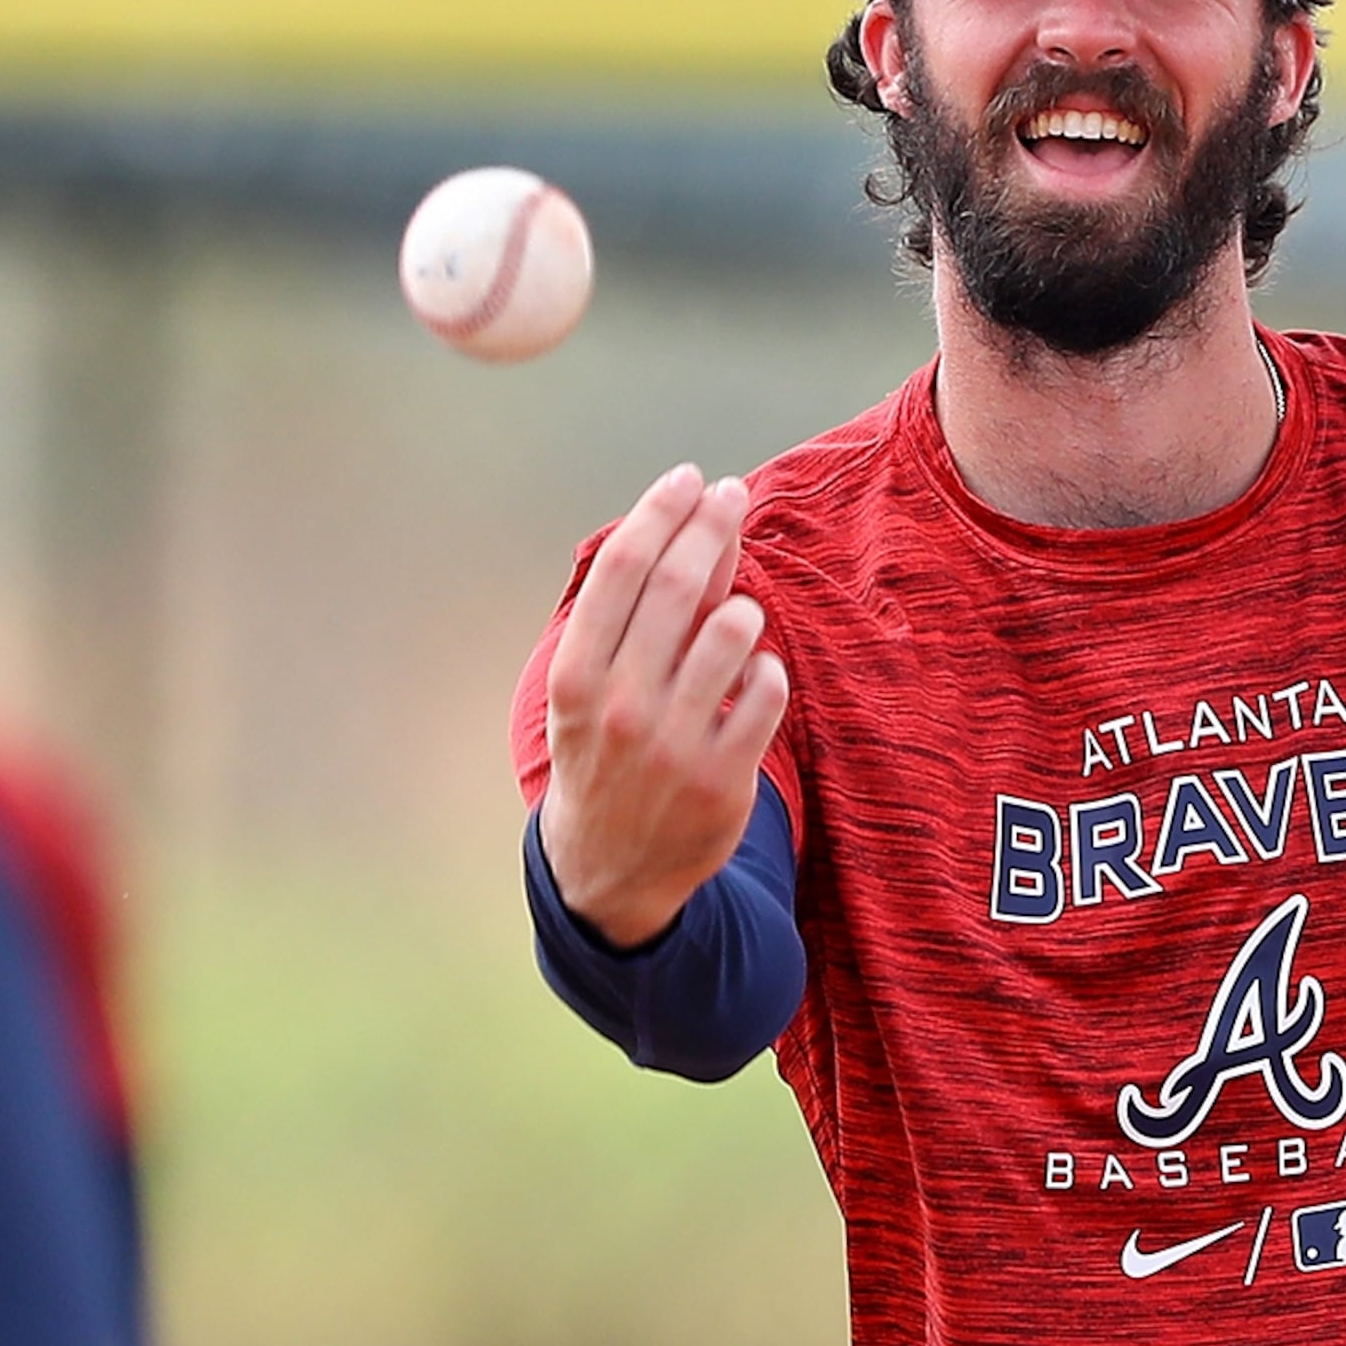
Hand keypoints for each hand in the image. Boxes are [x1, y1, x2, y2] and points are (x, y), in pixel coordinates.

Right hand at [538, 463, 790, 949]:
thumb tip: (706, 524)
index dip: (660, 512)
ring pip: (731, 633)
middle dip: (710, 526)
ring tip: (738, 611)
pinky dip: (768, 669)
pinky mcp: (722, 780)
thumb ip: (650, 612)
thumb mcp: (600, 686)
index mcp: (577, 679)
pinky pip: (767, 693)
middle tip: (733, 494)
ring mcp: (672, 745)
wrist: (609, 868)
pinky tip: (755, 672)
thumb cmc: (606, 750)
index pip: (622, 570)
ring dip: (743, 605)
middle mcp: (620, 707)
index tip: (689, 478)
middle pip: (677, 586)